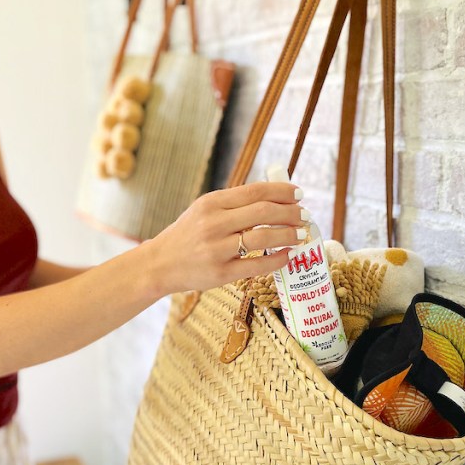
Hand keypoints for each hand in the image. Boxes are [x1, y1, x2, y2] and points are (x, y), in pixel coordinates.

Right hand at [144, 182, 309, 294]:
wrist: (159, 264)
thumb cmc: (186, 235)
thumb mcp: (203, 211)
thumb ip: (233, 204)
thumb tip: (273, 197)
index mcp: (211, 203)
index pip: (255, 191)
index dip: (282, 191)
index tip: (299, 194)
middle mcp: (214, 224)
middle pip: (263, 212)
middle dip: (291, 212)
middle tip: (305, 215)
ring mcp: (217, 250)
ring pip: (263, 238)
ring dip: (288, 234)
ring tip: (301, 234)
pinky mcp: (220, 273)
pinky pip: (257, 265)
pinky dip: (277, 259)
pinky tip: (288, 255)